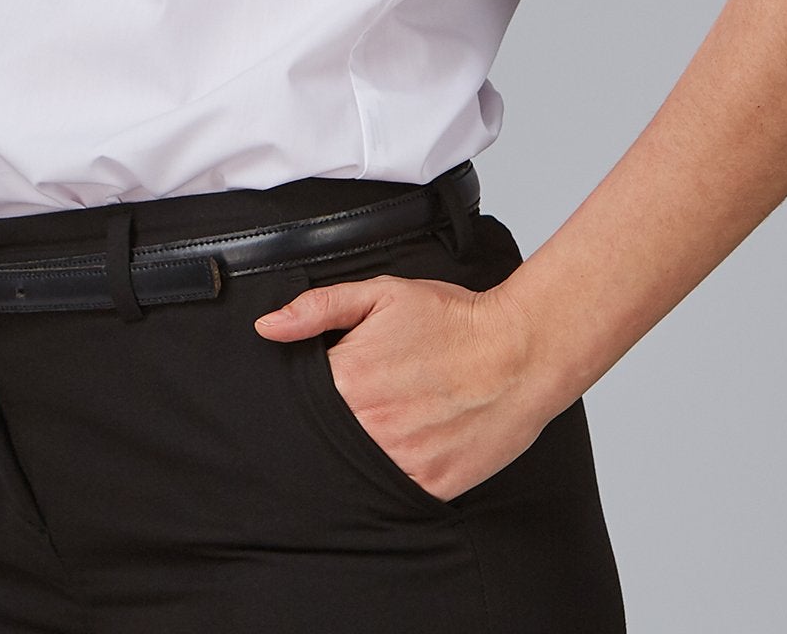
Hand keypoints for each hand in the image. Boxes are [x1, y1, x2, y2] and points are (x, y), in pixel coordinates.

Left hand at [252, 273, 554, 502]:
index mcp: (348, 380)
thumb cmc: (453, 321)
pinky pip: (390, 492)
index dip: (306, 394)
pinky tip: (404, 448)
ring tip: (388, 422)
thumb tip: (267, 327)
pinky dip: (389, 475)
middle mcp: (367, 427)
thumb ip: (319, 308)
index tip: (326, 386)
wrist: (519, 352)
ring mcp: (398, 461)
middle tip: (363, 403)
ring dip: (357, 452)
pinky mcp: (428, 486)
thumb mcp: (382, 294)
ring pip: (352, 469)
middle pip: (322, 437)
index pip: (297, 401)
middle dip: (332, 422)